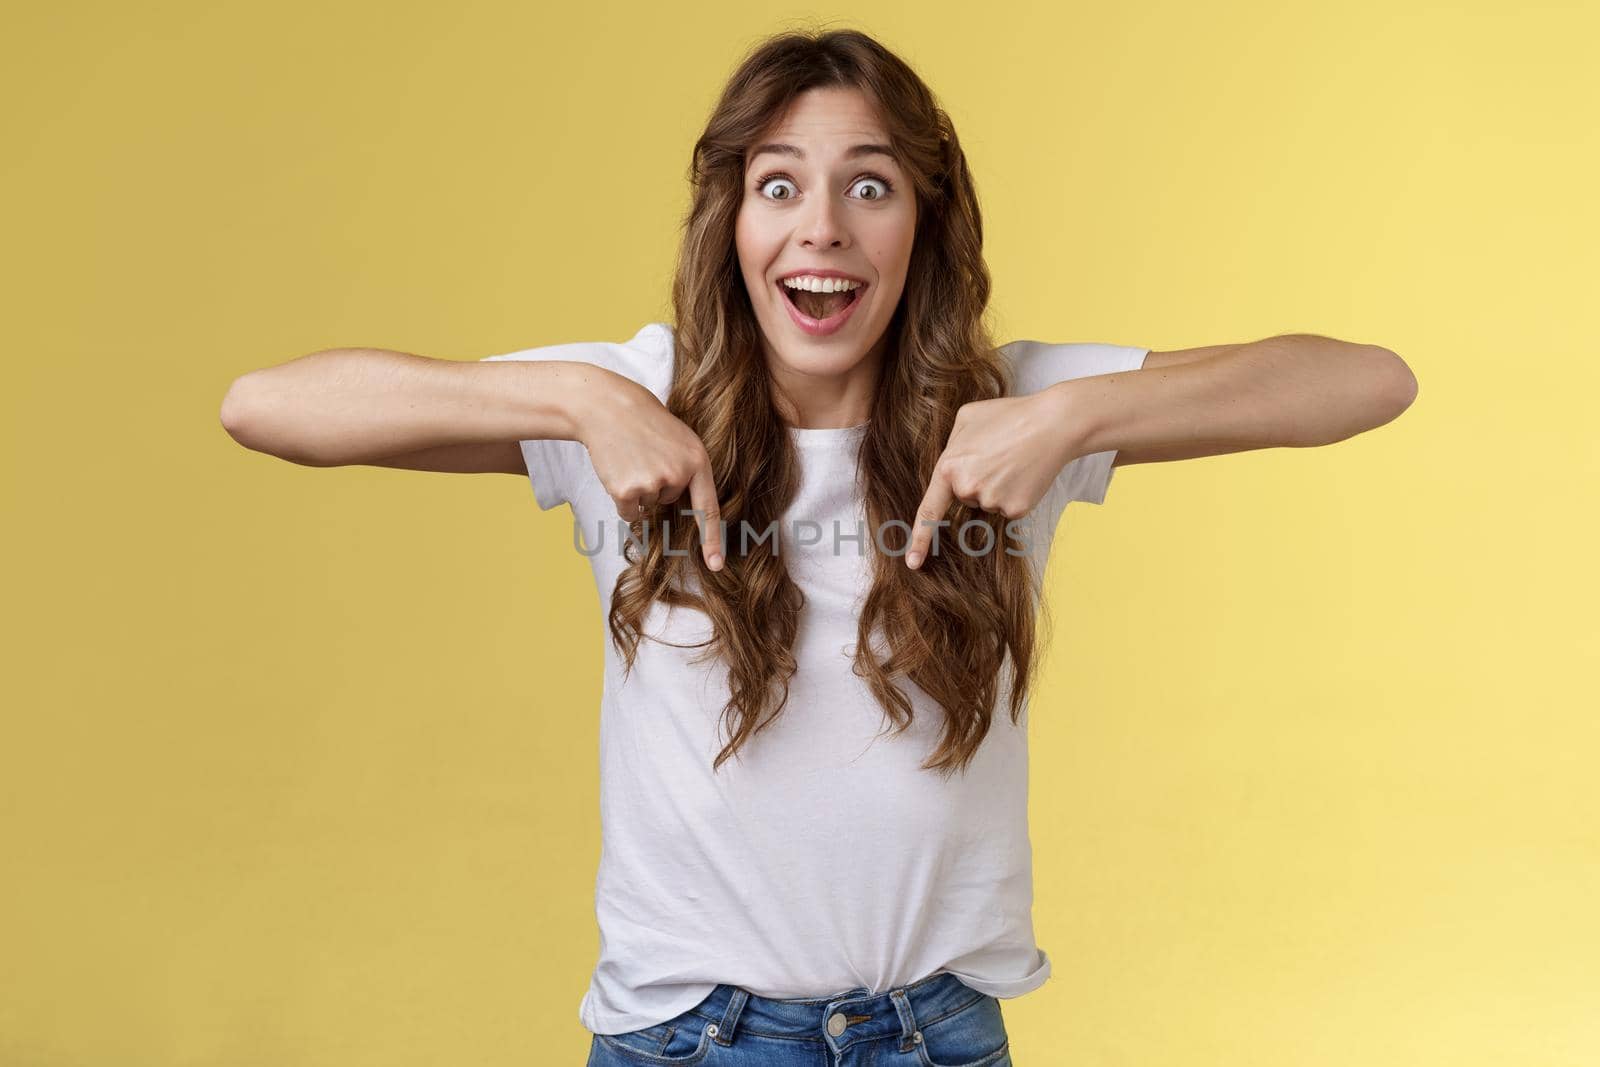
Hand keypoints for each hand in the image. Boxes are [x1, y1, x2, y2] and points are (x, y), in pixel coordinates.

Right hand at [574, 371, 724, 570]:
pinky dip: (622, 498)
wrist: (606, 406)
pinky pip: (629, 512)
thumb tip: (681, 503)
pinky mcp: (627, 492)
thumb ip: (688, 469)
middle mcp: (679, 475)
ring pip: (647, 506)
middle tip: (644, 453)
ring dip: (637, 488)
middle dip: (656, 484)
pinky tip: (618, 470)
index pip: (707, 508)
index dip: (712, 540)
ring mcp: (653, 484)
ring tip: (631, 456)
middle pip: (668, 501)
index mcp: (698, 461)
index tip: (716, 565)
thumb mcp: (679, 439)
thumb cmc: (644, 422)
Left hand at [904, 388, 1083, 569]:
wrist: (1053, 424)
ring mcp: (993, 502)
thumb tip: (951, 467)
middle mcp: (968, 489)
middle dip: (978, 480)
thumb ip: (952, 445)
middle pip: (966, 498)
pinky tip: (1025, 473)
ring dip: (998, 486)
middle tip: (998, 454)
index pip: (929, 511)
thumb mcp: (967, 418)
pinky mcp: (1016, 510)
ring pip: (988, 503)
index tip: (912, 563)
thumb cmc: (1010, 415)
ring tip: (1014, 459)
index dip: (920, 540)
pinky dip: (1016, 494)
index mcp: (949, 467)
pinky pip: (1008, 508)